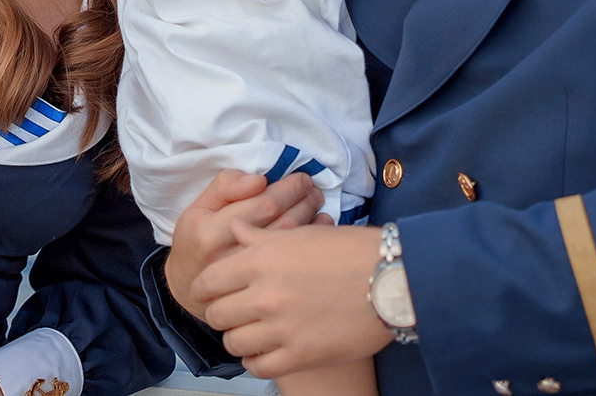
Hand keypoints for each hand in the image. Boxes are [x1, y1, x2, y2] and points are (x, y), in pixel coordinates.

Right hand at [165, 169, 322, 319]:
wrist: (188, 286)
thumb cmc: (196, 239)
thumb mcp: (200, 207)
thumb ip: (226, 187)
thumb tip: (260, 179)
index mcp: (209, 234)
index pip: (261, 205)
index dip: (287, 189)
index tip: (300, 178)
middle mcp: (228, 261)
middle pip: (280, 225)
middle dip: (302, 201)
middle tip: (312, 188)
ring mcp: (246, 283)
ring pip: (290, 246)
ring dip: (309, 218)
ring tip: (314, 201)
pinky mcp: (259, 293)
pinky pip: (293, 265)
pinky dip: (311, 242)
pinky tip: (318, 227)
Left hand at [193, 219, 390, 378]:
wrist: (390, 279)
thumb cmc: (348, 251)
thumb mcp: (299, 234)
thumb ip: (259, 235)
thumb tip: (234, 228)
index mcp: (259, 260)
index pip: (208, 282)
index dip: (205, 289)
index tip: (210, 293)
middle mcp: (264, 294)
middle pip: (216, 314)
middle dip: (221, 313)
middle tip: (234, 312)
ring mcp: (282, 327)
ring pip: (234, 343)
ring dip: (239, 338)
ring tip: (251, 332)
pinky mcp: (301, 355)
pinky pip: (259, 367)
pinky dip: (257, 361)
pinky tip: (266, 351)